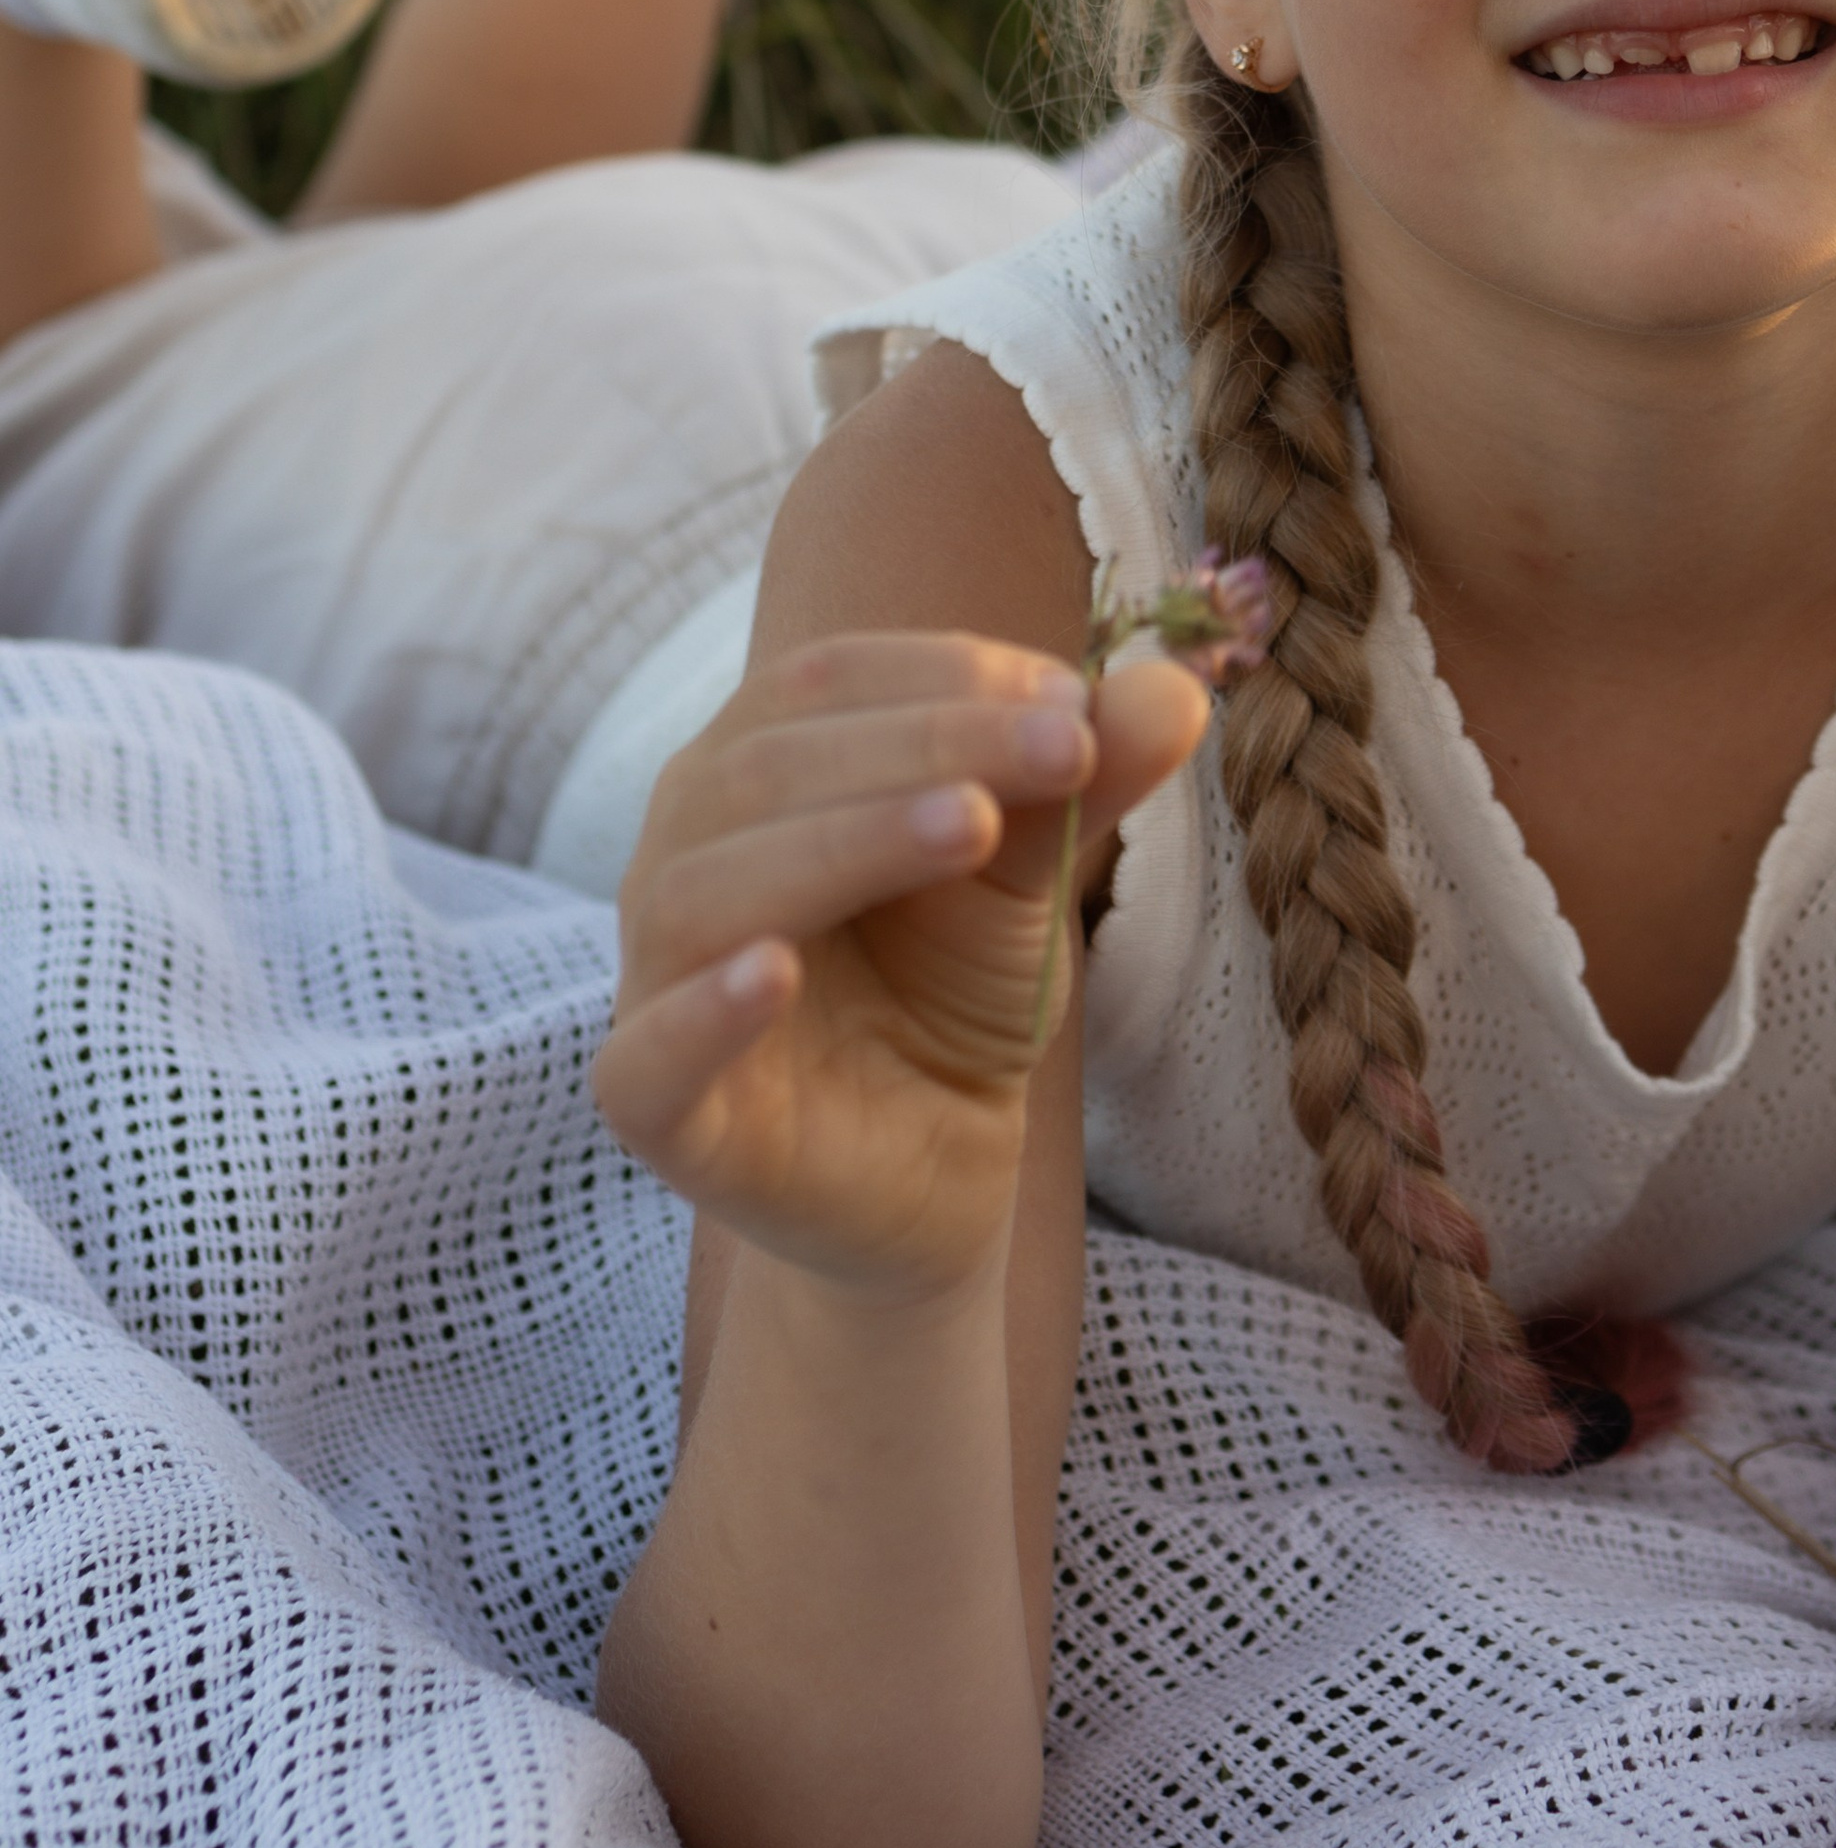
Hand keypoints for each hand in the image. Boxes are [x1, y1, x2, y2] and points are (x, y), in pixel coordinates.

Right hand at [591, 629, 1206, 1301]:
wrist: (933, 1173)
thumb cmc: (950, 993)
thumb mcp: (1029, 877)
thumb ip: (1087, 780)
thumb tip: (1175, 685)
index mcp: (754, 770)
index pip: (825, 682)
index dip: (947, 674)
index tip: (1072, 696)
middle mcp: (683, 852)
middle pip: (770, 764)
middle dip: (927, 742)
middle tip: (1063, 745)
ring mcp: (656, 979)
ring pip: (712, 887)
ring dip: (849, 839)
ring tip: (977, 825)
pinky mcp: (656, 1111)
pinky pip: (649, 1055)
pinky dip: (705, 1008)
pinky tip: (777, 971)